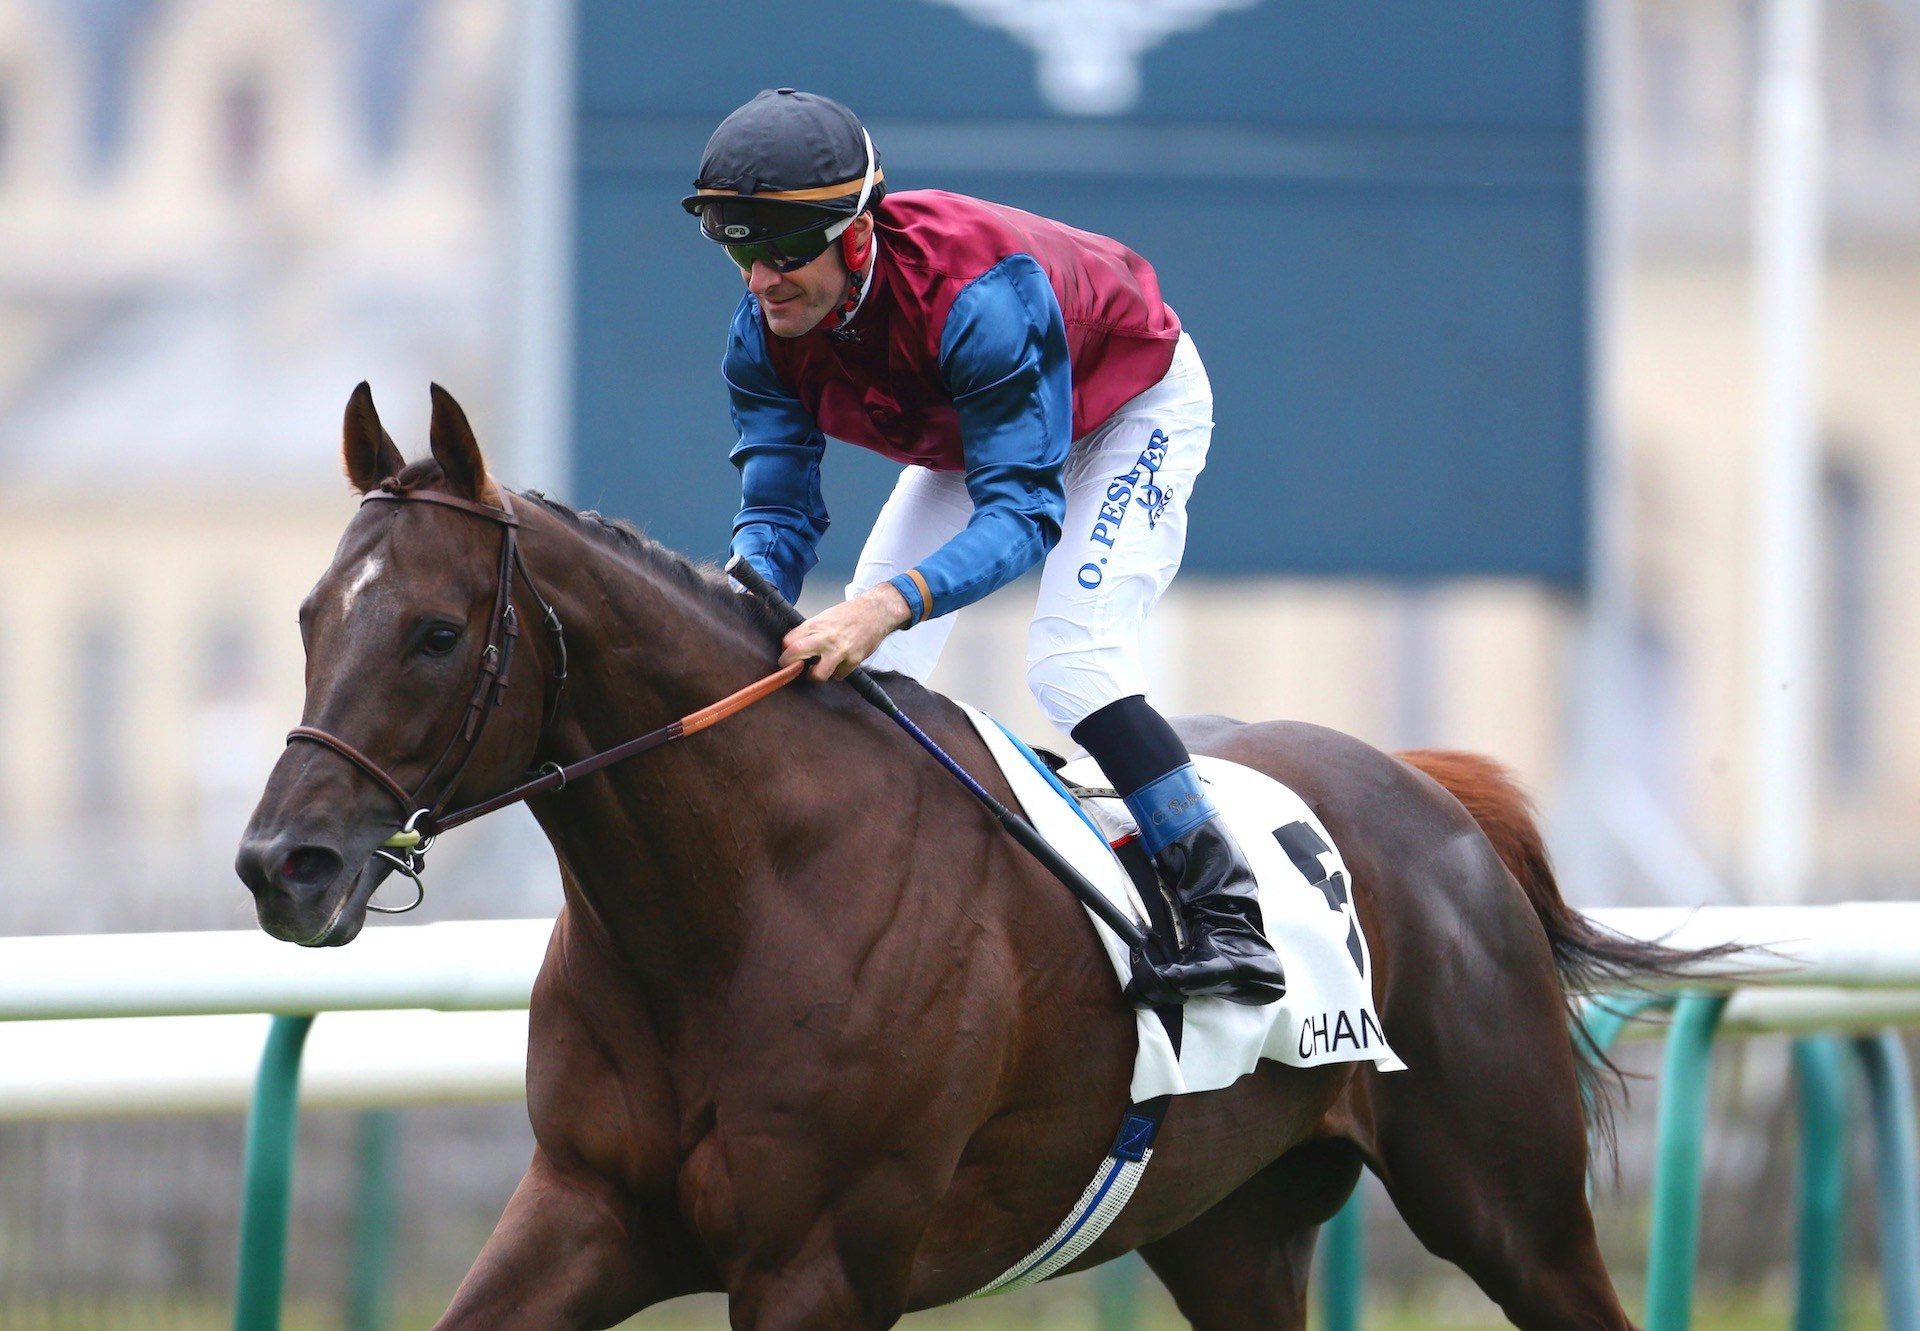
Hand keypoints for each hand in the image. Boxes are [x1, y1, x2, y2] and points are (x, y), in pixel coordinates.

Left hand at [780, 583, 913, 681]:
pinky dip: (837, 673)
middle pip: (796, 654)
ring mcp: (840, 650)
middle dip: (790, 666)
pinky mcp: (853, 660)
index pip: (789, 641)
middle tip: (793, 669)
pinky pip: (838, 676)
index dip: (786, 651)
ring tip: (818, 670)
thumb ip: (809, 631)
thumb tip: (793, 646)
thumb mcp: (824, 616)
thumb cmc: (848, 614)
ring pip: (818, 675)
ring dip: (816, 676)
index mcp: (815, 624)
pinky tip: (839, 663)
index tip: (788, 656)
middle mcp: (825, 637)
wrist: (875, 612)